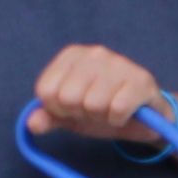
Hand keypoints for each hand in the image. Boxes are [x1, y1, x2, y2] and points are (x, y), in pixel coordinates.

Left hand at [23, 47, 169, 148]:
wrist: (146, 118)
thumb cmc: (103, 110)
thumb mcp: (70, 116)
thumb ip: (48, 117)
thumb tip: (32, 124)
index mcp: (72, 55)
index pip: (45, 90)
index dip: (58, 109)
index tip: (74, 107)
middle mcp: (95, 52)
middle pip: (67, 97)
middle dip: (81, 113)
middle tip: (96, 110)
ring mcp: (120, 63)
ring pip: (93, 104)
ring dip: (102, 117)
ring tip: (111, 110)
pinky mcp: (141, 80)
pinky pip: (117, 110)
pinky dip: (119, 120)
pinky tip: (125, 114)